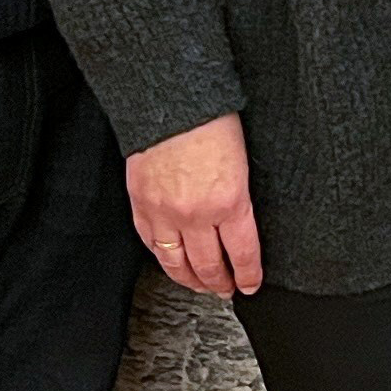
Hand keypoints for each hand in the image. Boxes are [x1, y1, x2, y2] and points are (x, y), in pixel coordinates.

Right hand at [131, 113, 262, 296]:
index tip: (250, 285)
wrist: (168, 99)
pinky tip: (170, 262)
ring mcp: (164, 212)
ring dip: (190, 279)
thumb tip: (243, 221)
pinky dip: (162, 258)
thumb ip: (241, 196)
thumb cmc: (210, 118)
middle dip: (220, 283)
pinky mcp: (140, 204)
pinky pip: (151, 243)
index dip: (248, 275)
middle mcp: (195, 214)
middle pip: (209, 266)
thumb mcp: (244, 160)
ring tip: (200, 285)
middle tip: (227, 290)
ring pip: (176, 263)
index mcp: (230, 201)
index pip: (243, 254)